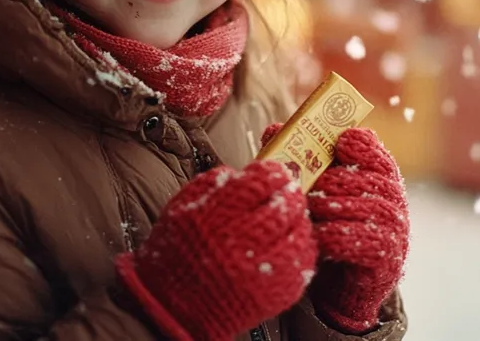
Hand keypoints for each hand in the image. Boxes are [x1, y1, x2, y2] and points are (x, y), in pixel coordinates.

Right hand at [116, 160, 317, 340]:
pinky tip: (289, 243)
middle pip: (284, 205)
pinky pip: (304, 262)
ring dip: (297, 220)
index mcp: (218, 214)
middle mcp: (243, 239)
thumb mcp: (183, 207)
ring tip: (288, 218)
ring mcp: (264, 268)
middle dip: (290, 194)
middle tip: (288, 191)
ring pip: (299, 231)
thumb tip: (242, 171)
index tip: (276, 172)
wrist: (175, 308)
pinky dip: (301, 248)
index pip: (260, 181)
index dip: (273, 172)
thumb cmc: (178, 253)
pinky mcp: (278, 290)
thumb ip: (213, 184)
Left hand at [261, 125, 409, 333]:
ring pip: (342, 205)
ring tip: (301, 217)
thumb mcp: (315, 189)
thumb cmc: (329, 224)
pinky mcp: (387, 253)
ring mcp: (394, 223)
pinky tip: (313, 240)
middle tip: (295, 194)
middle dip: (314, 185)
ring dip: (315, 212)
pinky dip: (322, 238)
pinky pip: (345, 236)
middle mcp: (391, 193)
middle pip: (345, 176)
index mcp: (378, 170)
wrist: (346, 282)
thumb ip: (297, 158)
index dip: (346, 141)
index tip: (329, 146)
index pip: (366, 143)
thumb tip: (272, 129)